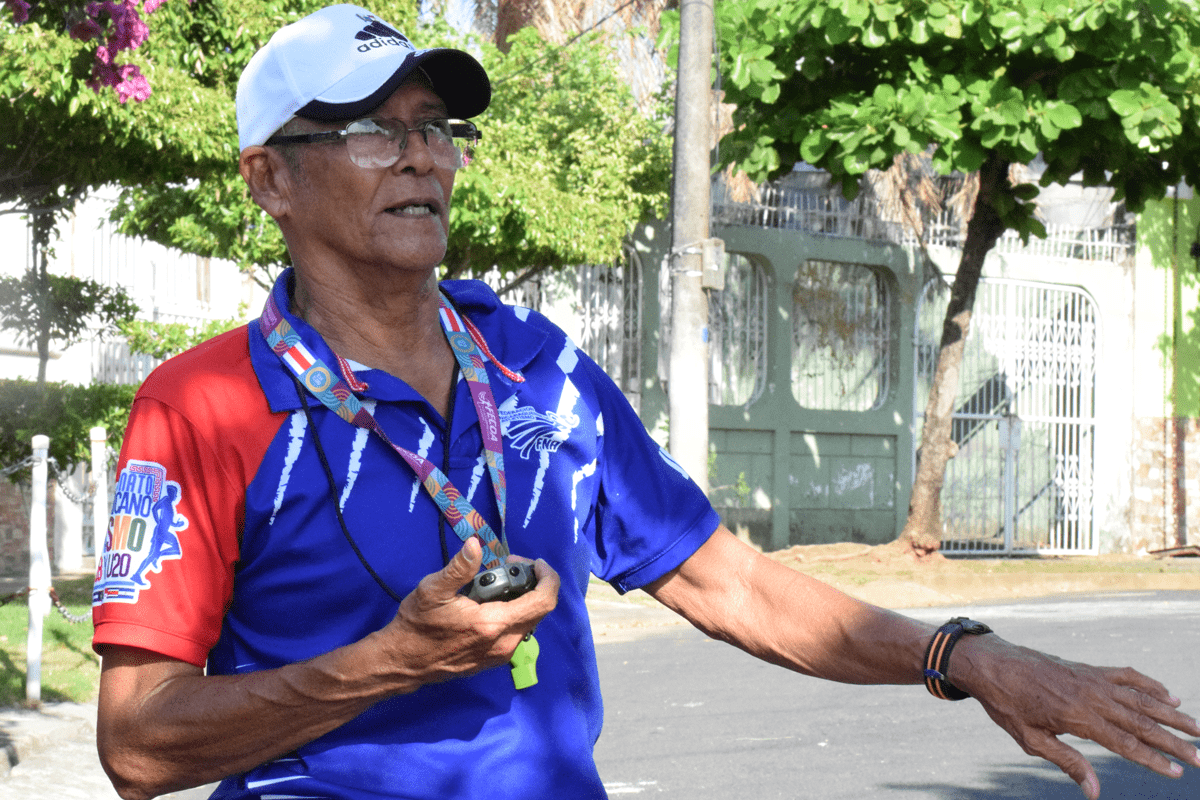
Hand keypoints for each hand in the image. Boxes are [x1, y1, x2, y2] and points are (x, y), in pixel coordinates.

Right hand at [379, 537, 558, 685]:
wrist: (403, 663)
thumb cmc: (417, 625)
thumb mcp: (433, 590)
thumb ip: (459, 567)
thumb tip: (475, 544)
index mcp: (493, 624)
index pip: (543, 602)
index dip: (548, 578)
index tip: (536, 563)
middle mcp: (504, 643)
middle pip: (540, 611)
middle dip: (532, 584)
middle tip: (509, 567)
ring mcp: (500, 655)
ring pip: (529, 622)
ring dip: (522, 598)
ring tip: (497, 583)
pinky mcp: (494, 660)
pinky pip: (517, 632)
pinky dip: (513, 613)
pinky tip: (491, 603)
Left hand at [955, 635, 1199, 798]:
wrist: (992, 663)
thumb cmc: (1007, 704)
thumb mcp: (1030, 739)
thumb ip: (1066, 762)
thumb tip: (1094, 791)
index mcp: (1078, 718)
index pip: (1126, 744)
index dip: (1154, 760)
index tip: (1178, 773)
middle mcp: (1092, 696)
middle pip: (1142, 722)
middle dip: (1174, 742)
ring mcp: (1092, 679)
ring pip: (1141, 698)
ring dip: (1172, 713)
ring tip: (1197, 728)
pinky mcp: (1088, 669)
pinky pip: (1126, 675)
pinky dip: (1150, 684)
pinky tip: (1168, 695)